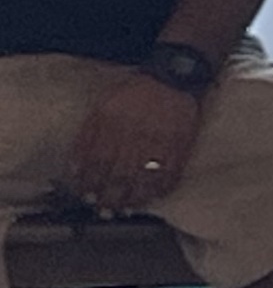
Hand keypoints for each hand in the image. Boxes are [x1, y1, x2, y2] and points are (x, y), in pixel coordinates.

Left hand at [64, 72, 203, 212]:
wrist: (174, 77)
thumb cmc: (135, 92)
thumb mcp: (103, 108)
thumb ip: (87, 136)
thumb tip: (74, 168)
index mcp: (113, 126)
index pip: (97, 164)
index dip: (90, 184)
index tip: (87, 197)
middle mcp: (135, 137)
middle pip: (120, 176)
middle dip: (111, 197)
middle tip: (106, 210)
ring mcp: (160, 143)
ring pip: (144, 179)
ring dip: (135, 198)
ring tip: (128, 208)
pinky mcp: (181, 145)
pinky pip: (171, 172)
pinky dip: (162, 188)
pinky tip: (155, 196)